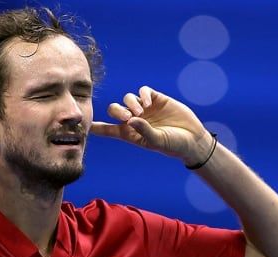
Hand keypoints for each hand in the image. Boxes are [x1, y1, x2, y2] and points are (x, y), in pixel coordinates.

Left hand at [91, 86, 210, 163]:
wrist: (192, 139)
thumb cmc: (173, 145)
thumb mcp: (157, 141)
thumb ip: (144, 131)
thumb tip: (131, 119)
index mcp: (130, 133)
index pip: (109, 130)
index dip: (97, 127)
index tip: (85, 125)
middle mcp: (135, 120)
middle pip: (115, 110)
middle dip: (116, 111)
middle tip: (127, 116)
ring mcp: (145, 108)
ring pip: (127, 98)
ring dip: (131, 103)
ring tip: (141, 112)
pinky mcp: (156, 99)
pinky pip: (143, 91)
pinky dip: (142, 94)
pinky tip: (148, 103)